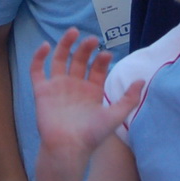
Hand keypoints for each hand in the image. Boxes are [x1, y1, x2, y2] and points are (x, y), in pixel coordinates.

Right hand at [29, 29, 142, 164]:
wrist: (68, 148)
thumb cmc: (91, 135)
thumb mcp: (115, 116)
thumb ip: (129, 98)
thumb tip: (142, 80)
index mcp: (91, 91)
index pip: (96, 68)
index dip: (102, 59)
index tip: (107, 54)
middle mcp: (74, 86)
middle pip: (79, 60)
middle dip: (86, 48)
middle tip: (93, 39)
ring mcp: (57, 87)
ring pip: (60, 59)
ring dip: (65, 44)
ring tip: (73, 32)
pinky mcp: (42, 91)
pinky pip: (38, 70)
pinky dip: (39, 57)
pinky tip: (46, 46)